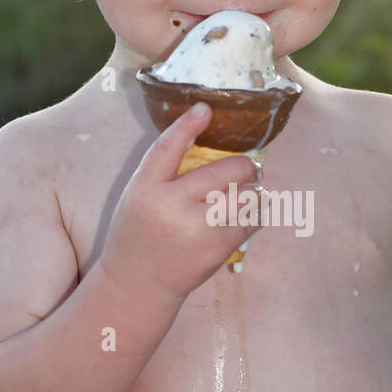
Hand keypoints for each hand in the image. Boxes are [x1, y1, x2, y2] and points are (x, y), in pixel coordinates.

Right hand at [102, 103, 263, 301]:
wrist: (137, 283)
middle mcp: (171, 206)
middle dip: (245, 167)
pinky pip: (249, 223)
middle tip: (250, 168)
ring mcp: (196, 230)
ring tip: (251, 192)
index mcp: (146, 188)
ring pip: (245, 197)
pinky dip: (254, 215)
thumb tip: (206, 136)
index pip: (168, 147)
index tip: (205, 108)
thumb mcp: (138, 195)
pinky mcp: (215, 250)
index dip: (188, 125)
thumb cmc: (139, 233)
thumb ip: (166, 170)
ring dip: (254, 192)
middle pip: (224, 172)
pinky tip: (249, 215)